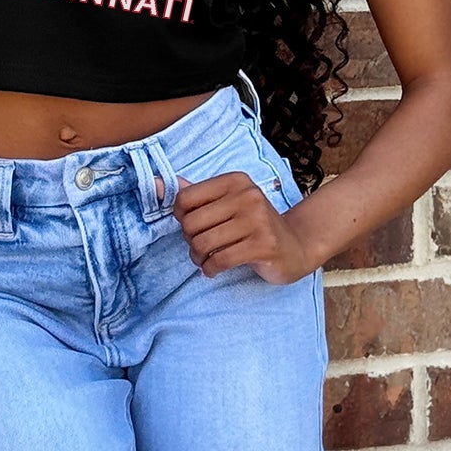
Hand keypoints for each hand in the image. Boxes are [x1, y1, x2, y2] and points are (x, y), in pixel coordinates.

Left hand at [172, 170, 312, 284]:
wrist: (295, 245)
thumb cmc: (253, 225)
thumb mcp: (226, 203)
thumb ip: (192, 193)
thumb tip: (155, 183)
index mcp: (235, 181)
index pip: (185, 198)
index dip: (181, 218)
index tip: (194, 227)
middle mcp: (247, 196)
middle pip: (191, 223)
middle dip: (190, 241)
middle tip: (200, 248)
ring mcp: (257, 220)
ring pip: (203, 243)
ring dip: (198, 258)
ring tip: (206, 260)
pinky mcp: (263, 245)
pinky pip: (220, 260)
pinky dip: (210, 269)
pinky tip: (214, 269)